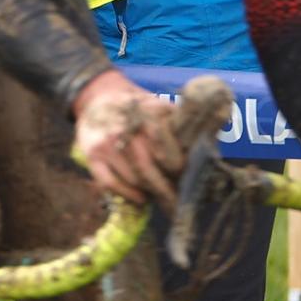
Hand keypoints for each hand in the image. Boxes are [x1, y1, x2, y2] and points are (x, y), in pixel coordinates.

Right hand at [73, 70, 184, 206]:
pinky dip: (128, 195)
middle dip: (167, 191)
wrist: (98, 96)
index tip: (188, 179)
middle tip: (178, 204)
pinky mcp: (91, 154)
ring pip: (133, 180)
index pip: (168, 154)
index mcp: (149, 114)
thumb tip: (210, 154)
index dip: (179, 170)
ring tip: (162, 197)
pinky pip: (110, 184)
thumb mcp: (163, 108)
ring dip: (150, 193)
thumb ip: (185, 128)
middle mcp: (125, 129)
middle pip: (150, 171)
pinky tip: (141, 198)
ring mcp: (105, 143)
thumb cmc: (139, 109)